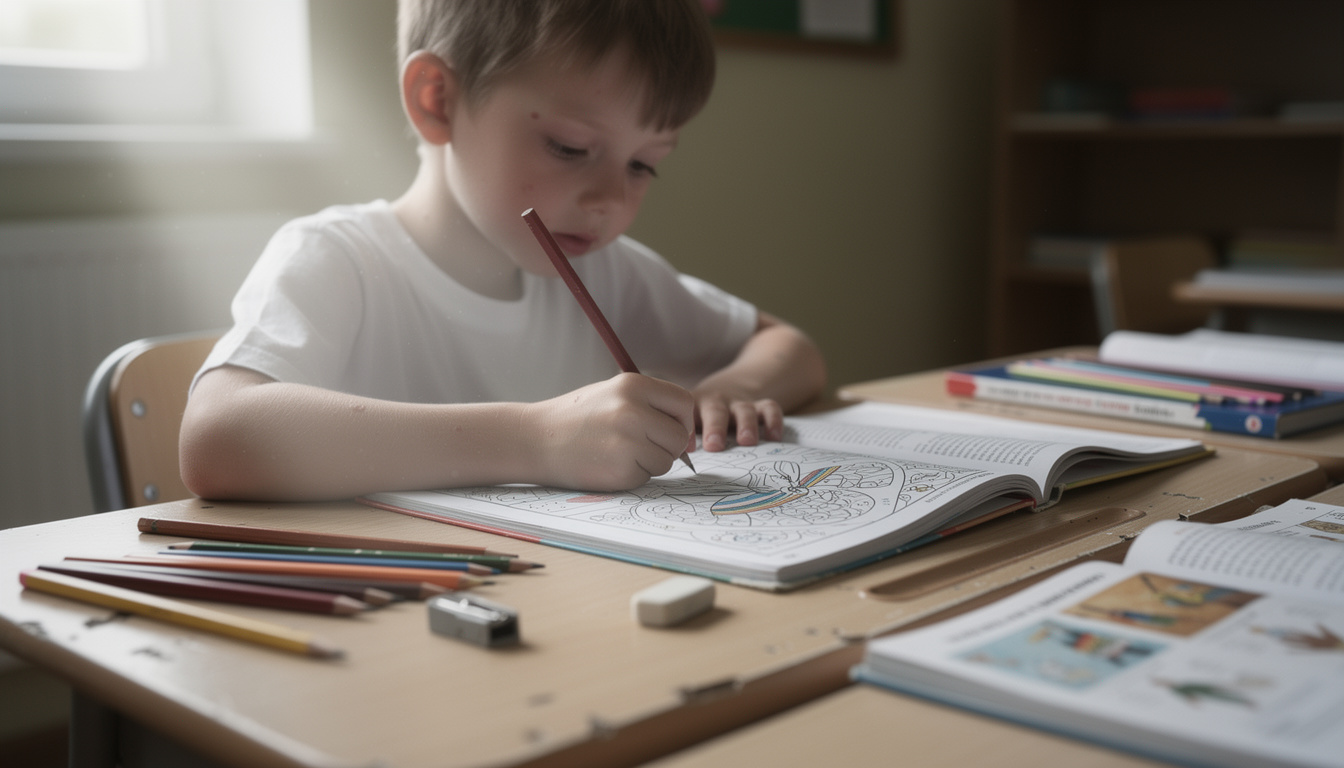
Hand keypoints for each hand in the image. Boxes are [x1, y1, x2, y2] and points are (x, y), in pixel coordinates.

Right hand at [528, 373, 694, 489]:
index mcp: (633, 385)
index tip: (672, 431)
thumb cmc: (577, 418)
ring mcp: (627, 441)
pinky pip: (646, 477)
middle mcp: (633, 410)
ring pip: (666, 460)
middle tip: (642, 446)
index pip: (684, 402)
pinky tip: (607, 464)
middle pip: (679, 436)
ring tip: (618, 452)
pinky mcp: (621, 470)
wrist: (535, 439)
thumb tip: (690, 437)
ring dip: (650, 462)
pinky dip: (632, 475)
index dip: (683, 420)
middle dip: (668, 446)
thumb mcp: (613, 394)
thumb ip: (650, 406)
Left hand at [693, 390, 783, 452]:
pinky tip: (774, 438)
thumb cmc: (704, 416)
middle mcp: (717, 402)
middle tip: (714, 446)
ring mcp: (740, 403)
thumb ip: (690, 440)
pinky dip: (773, 421)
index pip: (688, 415)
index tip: (689, 449)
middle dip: (715, 428)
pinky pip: (769, 408)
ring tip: (747, 441)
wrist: (730, 387)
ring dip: (746, 425)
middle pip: (716, 411)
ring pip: (744, 410)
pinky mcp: (761, 406)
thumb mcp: (692, 421)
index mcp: (695, 407)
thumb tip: (682, 464)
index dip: (689, 430)